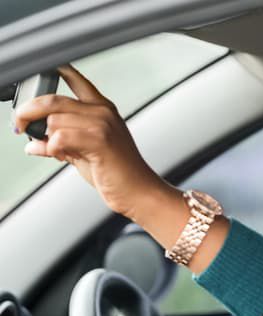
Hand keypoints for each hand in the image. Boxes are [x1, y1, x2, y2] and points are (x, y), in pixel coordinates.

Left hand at [12, 64, 168, 220]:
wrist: (138, 192)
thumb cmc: (116, 174)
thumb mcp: (82, 154)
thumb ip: (60, 142)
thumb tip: (32, 142)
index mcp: (102, 110)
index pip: (75, 79)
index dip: (55, 70)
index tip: (38, 72)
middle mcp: (102, 112)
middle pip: (52, 100)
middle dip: (28, 113)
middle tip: (20, 126)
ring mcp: (102, 124)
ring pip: (53, 121)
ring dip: (47, 139)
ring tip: (57, 152)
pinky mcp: (99, 140)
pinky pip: (60, 137)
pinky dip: (53, 149)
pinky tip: (61, 157)